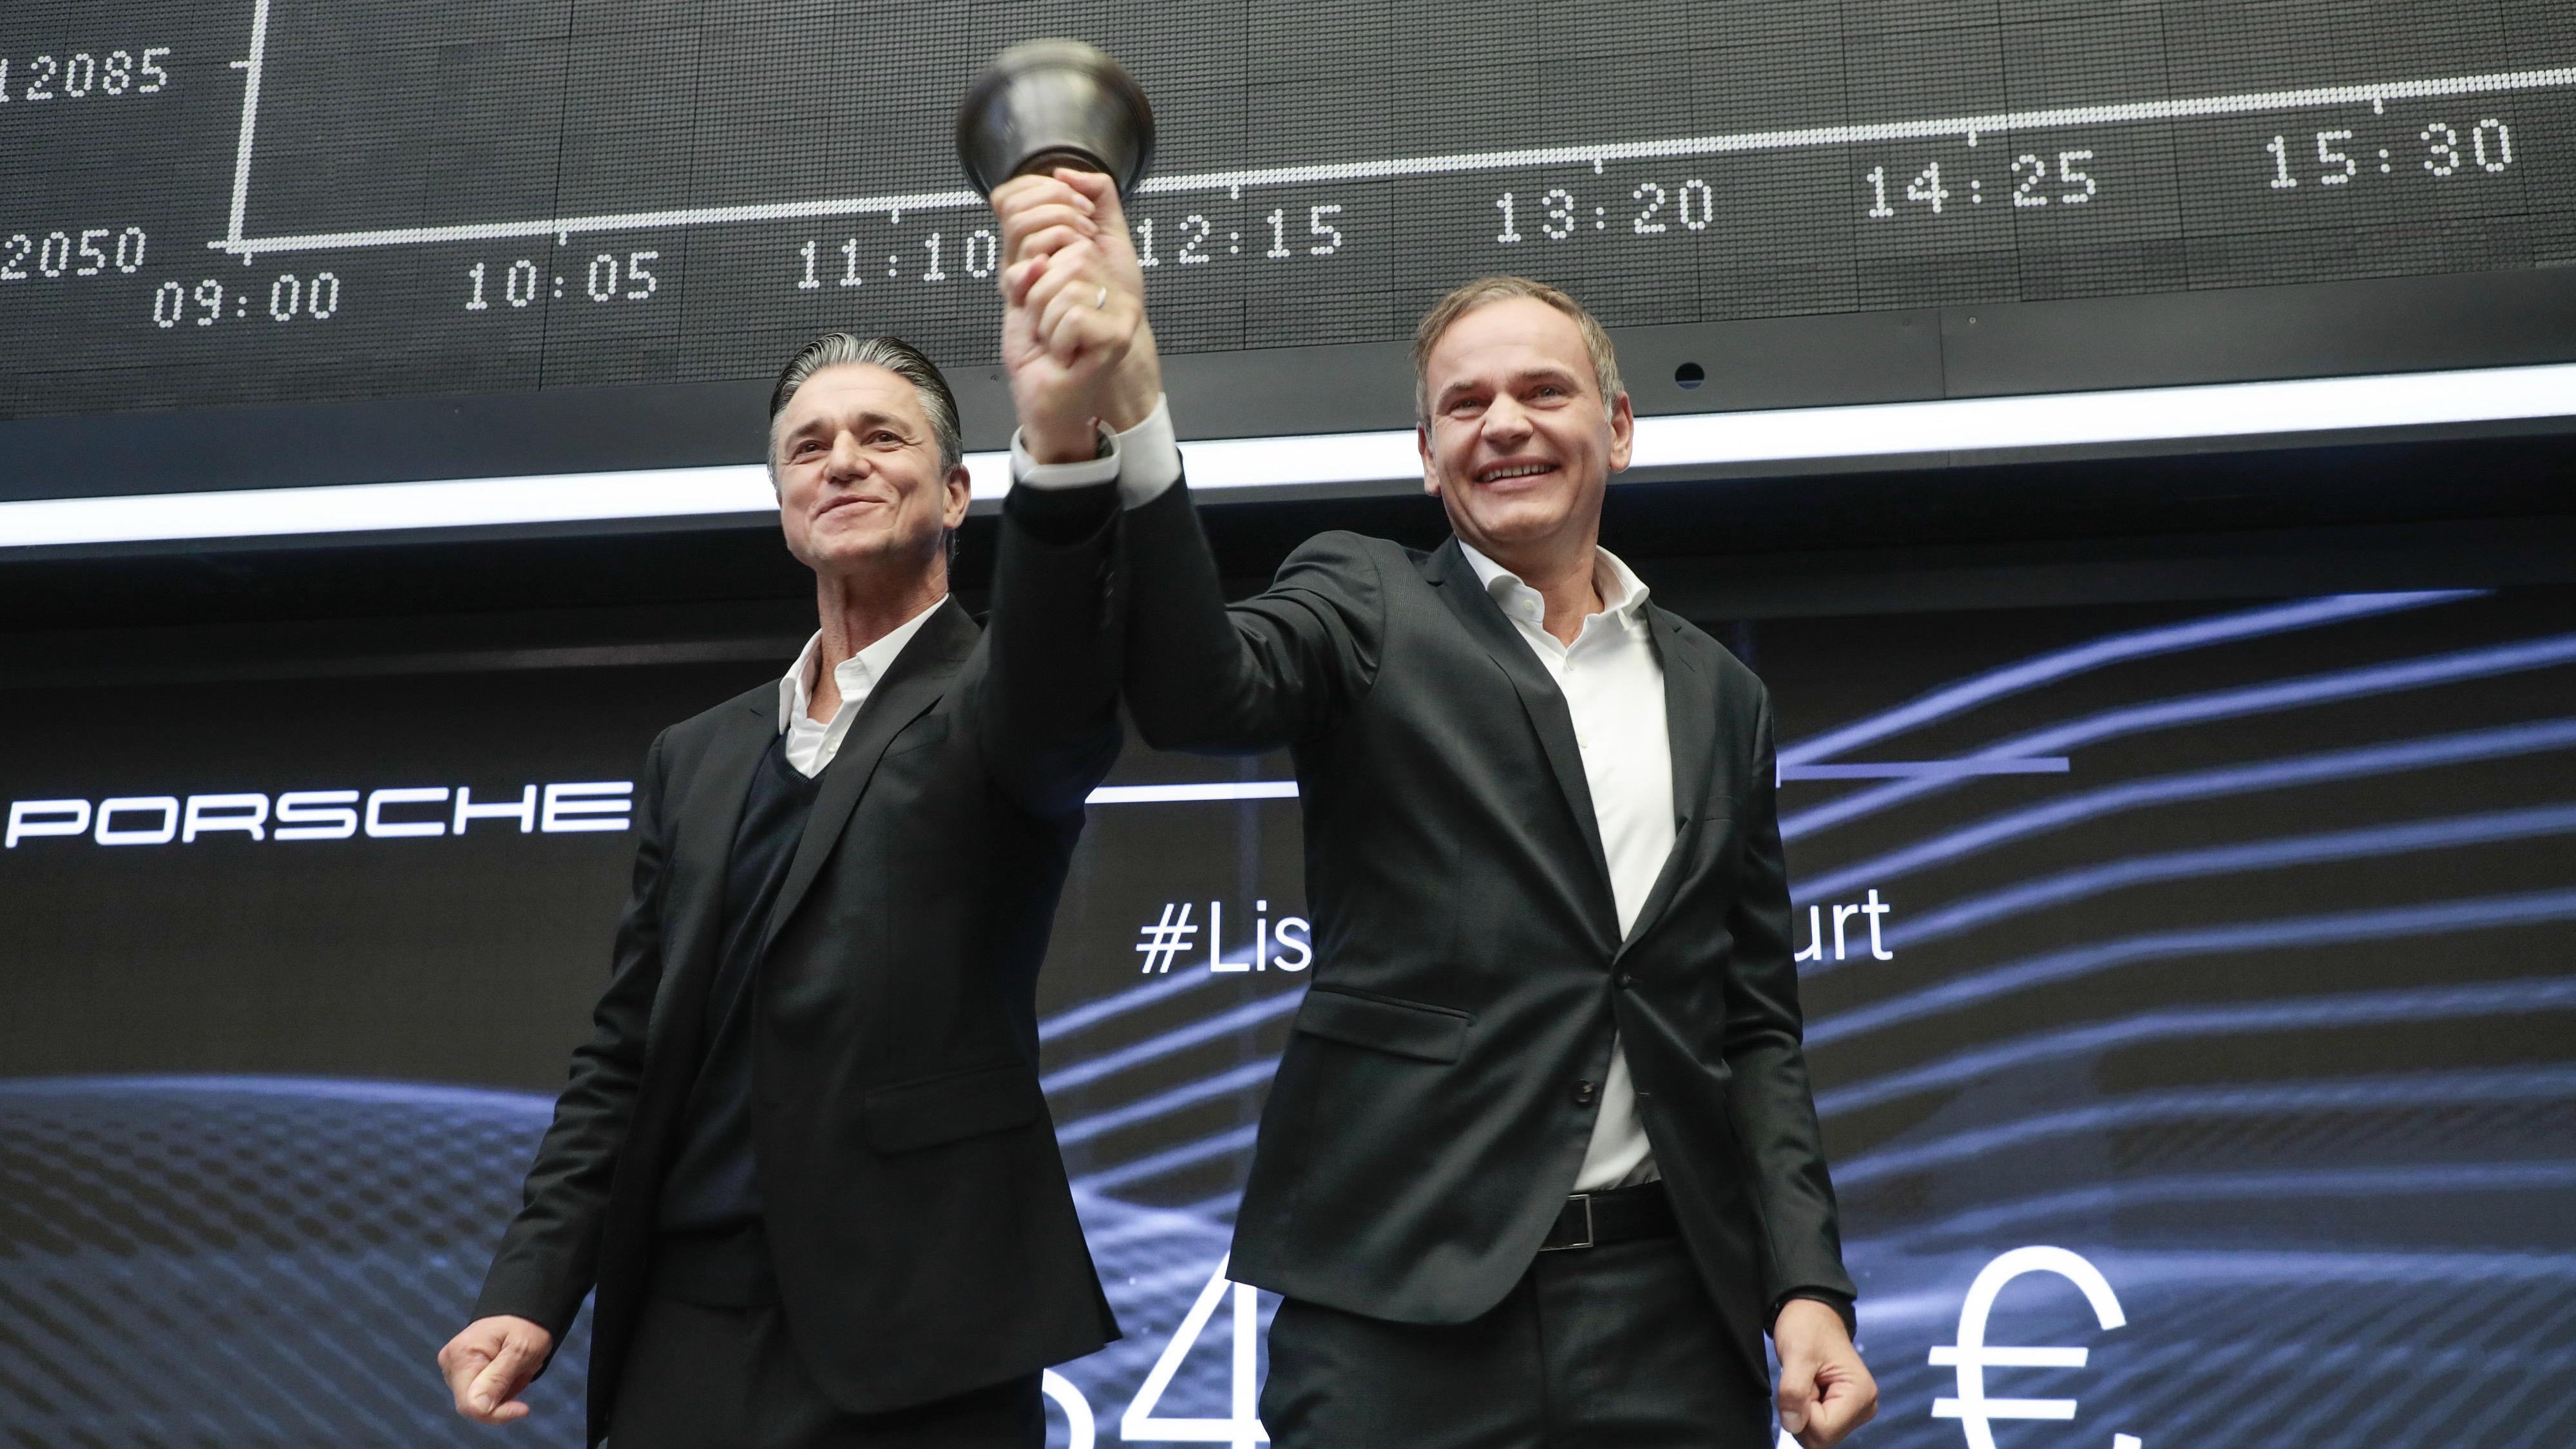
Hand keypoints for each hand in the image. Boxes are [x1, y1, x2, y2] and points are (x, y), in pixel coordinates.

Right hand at [438, 1314, 553, 1424]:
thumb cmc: (525, 1326)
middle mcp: (450, 1362)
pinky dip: (499, 1389)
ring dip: (502, 1394)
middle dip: (501, 1400)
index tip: (524, 1409)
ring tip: (517, 1369)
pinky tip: (509, 1372)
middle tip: (522, 1375)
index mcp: (462, 1355)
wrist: (522, 1311)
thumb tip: (478, 1409)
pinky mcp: (460, 1371)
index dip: (496, 1414)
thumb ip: (499, 1379)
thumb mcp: (521, 1350)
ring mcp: (453, 1367)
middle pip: (471, 1405)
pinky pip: (479, 1394)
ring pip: (476, 1402)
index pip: (469, 1404)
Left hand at [990, 168, 1161, 460]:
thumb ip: (1025, 264)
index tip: (1031, 295)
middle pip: (1066, 253)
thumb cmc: (1036, 354)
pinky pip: (1072, 315)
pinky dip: (1056, 340)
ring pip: (1067, 284)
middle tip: (1045, 325)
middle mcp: (1108, 282)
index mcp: (1086, 267)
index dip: (1033, 253)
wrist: (1045, 403)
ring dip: (1046, 320)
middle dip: (1038, 294)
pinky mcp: (1118, 333)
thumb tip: (1038, 257)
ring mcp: (1118, 308)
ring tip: (1054, 340)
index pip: (1063, 224)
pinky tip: (1064, 355)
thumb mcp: (1020, 297)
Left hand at [1774, 1298, 1876, 1448]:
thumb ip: (1794, 1392)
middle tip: (1805, 1381)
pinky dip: (1809, 1410)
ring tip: (1809, 1382)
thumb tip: (1793, 1425)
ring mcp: (1857, 1410)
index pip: (1824, 1431)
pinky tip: (1812, 1388)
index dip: (1802, 1412)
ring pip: (1820, 1434)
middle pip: (1823, 1437)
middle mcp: (1865, 1407)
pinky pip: (1820, 1426)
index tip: (1803, 1382)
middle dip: (1804, 1413)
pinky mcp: (1847, 1410)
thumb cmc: (1807, 1327)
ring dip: (1805, 1411)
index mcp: (1861, 1395)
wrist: (1813, 1314)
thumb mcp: (1797, 1354)